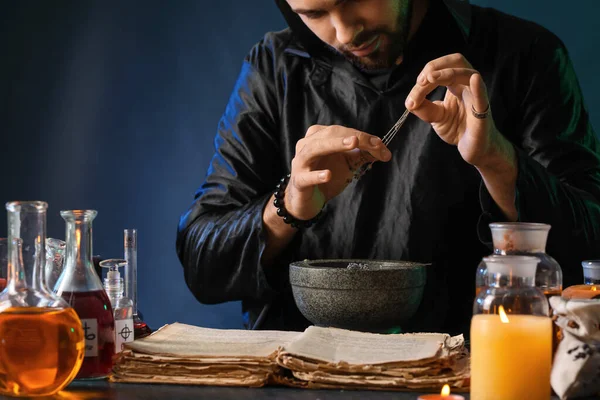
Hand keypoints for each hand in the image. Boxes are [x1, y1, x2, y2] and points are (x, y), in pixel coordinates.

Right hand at [286, 125, 391, 219]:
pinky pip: (306, 177)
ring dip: (334, 145)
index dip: (363, 136)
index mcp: (318, 136)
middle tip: (375, 144)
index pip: (342, 131)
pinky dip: (317, 175)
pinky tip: (328, 175)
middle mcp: (307, 145)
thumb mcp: (347, 164)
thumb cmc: (325, 177)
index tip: (381, 145)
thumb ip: (362, 155)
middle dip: (355, 137)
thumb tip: (382, 150)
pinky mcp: (298, 181)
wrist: (306, 200)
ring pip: (314, 149)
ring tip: (352, 143)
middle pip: (330, 134)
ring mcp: (300, 163)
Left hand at [405, 53, 503, 167]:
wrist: (474, 148)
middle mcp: (467, 85)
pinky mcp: (483, 111)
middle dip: (435, 66)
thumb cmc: (458, 129)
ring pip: (467, 73)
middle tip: (420, 81)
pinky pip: (482, 96)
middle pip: (456, 61)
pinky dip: (478, 86)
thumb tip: (409, 102)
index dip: (424, 78)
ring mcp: (477, 96)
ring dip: (446, 73)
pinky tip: (474, 79)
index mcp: (456, 84)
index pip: (439, 70)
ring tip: (429, 79)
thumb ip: (424, 108)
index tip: (412, 98)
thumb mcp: (436, 117)